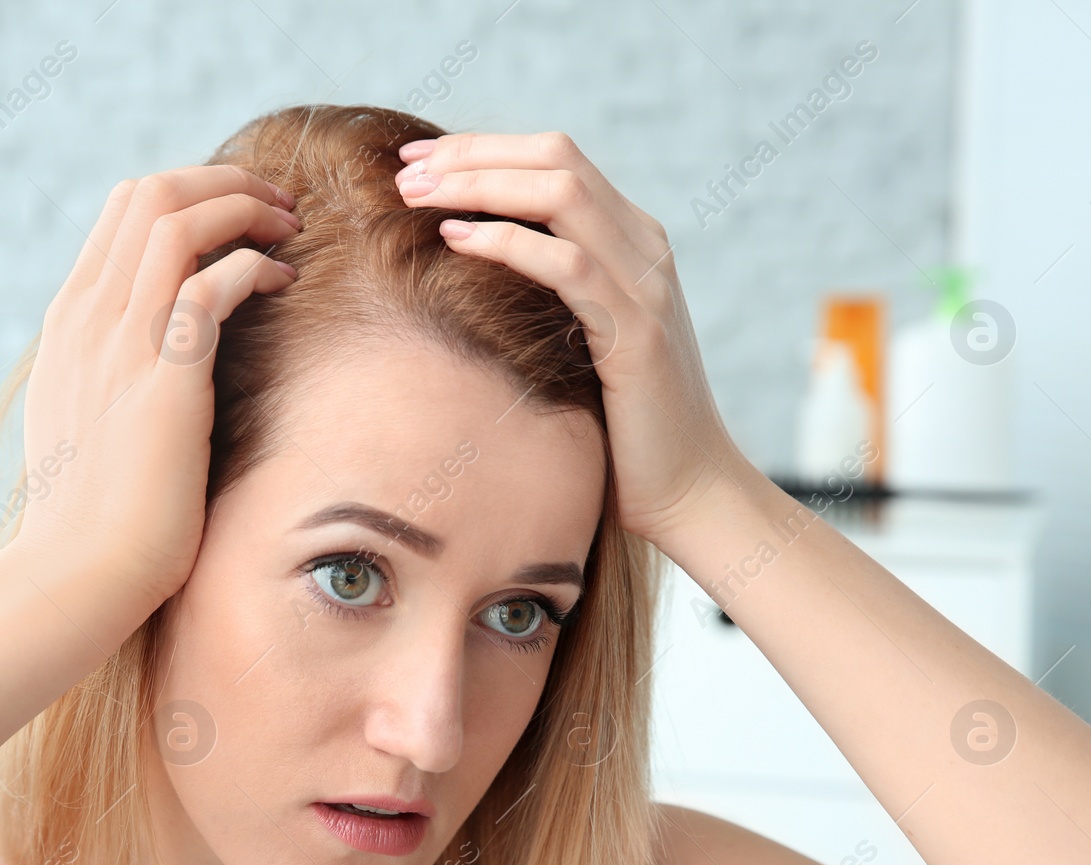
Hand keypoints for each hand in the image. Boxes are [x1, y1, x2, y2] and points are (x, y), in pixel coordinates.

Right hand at [11, 165, 300, 616]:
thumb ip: (113, 375)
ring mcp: (120, 343)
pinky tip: (283, 282)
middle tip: (278, 206)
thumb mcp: (90, 425)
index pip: (124, 211)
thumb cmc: (95, 516)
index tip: (242, 218)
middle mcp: (89, 318)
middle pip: (151, 193)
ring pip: (177, 220)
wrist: (77, 573)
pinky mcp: (162, 379)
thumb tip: (160, 361)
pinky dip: (252, 267)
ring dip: (244, 208)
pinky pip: (209, 284)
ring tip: (288, 228)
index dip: (193, 194)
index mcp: (71, 322)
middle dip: (224, 181)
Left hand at [393, 131, 748, 543]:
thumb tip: (458, 263)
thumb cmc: (618, 424)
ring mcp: (646, 286)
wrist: (686, 490)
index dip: (481, 148)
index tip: (415, 159)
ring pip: (561, 193)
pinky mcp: (637, 333)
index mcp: (631, 240)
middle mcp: (644, 248)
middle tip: (404, 171)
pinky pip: (568, 265)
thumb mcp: (576, 337)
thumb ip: (541, 291)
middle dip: (473, 154)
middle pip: (555, 158)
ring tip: (416, 197)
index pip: (554, 158)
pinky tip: (455, 242)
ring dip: (480, 185)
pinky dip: (507, 244)